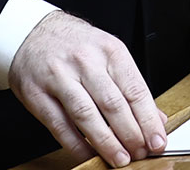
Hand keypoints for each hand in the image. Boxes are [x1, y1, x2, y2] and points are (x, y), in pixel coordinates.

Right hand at [8, 10, 166, 166]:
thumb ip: (131, 86)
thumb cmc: (75, 45)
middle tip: (140, 153)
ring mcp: (59, 77)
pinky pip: (60, 125)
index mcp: (109, 50)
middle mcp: (85, 61)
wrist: (32, 32)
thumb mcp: (109, 54)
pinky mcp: (37, 94)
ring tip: (120, 159)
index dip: (148, 120)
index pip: (135, 90)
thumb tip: (155, 117)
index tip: (157, 141)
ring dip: (106, 142)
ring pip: (86, 115)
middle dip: (130, 134)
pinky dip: (76, 144)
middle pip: (112, 104)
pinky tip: (89, 154)